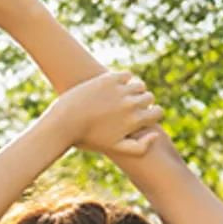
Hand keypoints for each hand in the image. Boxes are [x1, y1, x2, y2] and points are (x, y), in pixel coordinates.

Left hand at [50, 71, 164, 156]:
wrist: (64, 123)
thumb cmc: (88, 138)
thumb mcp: (115, 148)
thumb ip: (140, 148)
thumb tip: (156, 134)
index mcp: (135, 121)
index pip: (158, 112)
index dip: (152, 115)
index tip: (143, 117)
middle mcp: (131, 103)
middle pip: (149, 98)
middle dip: (143, 103)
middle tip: (130, 108)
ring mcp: (120, 89)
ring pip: (140, 85)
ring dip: (135, 90)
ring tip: (124, 97)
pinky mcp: (109, 78)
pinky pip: (127, 75)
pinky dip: (124, 80)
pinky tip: (115, 88)